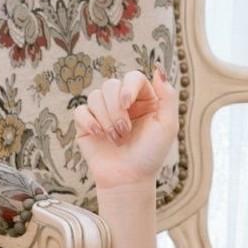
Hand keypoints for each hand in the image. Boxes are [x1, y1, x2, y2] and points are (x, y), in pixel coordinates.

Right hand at [74, 65, 178, 189]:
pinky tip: (98, 135)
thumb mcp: (167, 125)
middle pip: (110, 85)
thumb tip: (158, 68)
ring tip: (115, 138)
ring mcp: (103, 111)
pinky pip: (80, 110)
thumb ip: (167, 96)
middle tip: (124, 132)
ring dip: (105, 119)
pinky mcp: (87, 123)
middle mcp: (123, 102)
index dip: (127, 87)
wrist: (129, 179)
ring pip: (95, 96)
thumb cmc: (150, 154)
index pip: (133, 77)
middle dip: (115, 110)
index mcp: (144, 99)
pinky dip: (88, 122)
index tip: (127, 103)